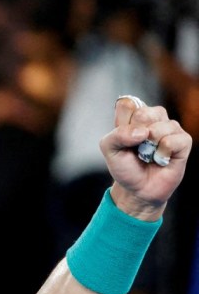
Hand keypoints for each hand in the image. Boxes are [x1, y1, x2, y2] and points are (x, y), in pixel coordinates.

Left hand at [102, 96, 191, 219]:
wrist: (137, 189)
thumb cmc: (125, 167)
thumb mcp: (109, 150)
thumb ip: (117, 135)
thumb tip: (142, 132)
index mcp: (134, 115)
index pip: (127, 104)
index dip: (122, 123)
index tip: (122, 139)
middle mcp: (154, 118)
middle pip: (144, 113)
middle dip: (135, 136)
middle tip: (136, 148)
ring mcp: (170, 128)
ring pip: (160, 127)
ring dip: (149, 146)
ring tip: (149, 155)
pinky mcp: (184, 141)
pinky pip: (172, 140)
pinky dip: (162, 153)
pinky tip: (161, 160)